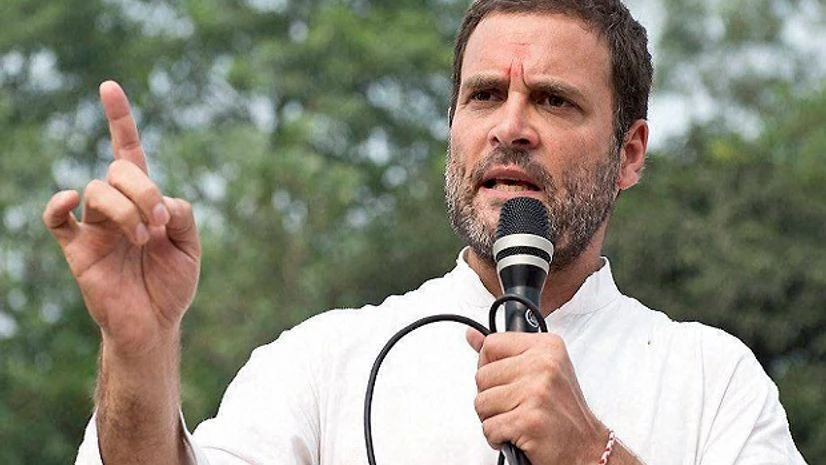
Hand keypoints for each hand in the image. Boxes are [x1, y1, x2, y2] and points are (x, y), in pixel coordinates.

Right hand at [43, 81, 199, 355]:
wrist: (155, 325)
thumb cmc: (171, 285)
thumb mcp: (190, 248)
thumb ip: (182, 216)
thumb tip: (163, 199)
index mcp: (145, 201)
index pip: (129, 152)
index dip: (120, 120)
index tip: (109, 87)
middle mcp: (117, 207)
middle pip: (119, 171)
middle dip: (144, 190)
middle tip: (159, 224)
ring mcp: (95, 226)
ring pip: (98, 190)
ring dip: (126, 209)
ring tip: (142, 240)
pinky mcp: (77, 248)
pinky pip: (56, 218)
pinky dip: (58, 204)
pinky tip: (71, 200)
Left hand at [466, 329, 608, 464]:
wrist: (586, 448)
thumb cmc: (563, 412)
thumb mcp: (541, 370)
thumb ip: (504, 352)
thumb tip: (472, 336)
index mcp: (546, 347)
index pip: (491, 344)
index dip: (490, 365)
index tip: (506, 379)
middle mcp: (543, 365)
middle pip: (482, 376)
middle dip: (492, 397)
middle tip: (517, 405)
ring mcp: (536, 392)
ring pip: (481, 403)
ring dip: (494, 419)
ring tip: (519, 419)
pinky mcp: (528, 421)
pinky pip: (489, 428)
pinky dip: (498, 438)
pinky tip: (519, 434)